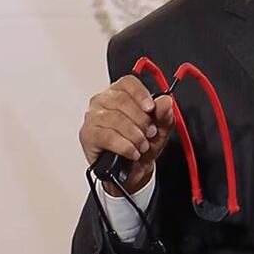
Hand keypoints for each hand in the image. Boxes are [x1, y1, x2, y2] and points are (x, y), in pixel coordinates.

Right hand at [79, 75, 174, 194]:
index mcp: (120, 93)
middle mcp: (103, 101)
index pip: (128, 83)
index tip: (151, 108)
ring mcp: (93, 117)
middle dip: (141, 119)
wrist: (133, 170)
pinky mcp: (88, 134)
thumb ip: (164, 114)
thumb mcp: (160, 129)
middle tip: (150, 133)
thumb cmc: (142, 144)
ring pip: (115, 119)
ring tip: (142, 146)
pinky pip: (107, 136)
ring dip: (134, 135)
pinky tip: (132, 152)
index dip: (140, 94)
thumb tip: (165, 101)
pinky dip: (124, 146)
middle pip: (121, 100)